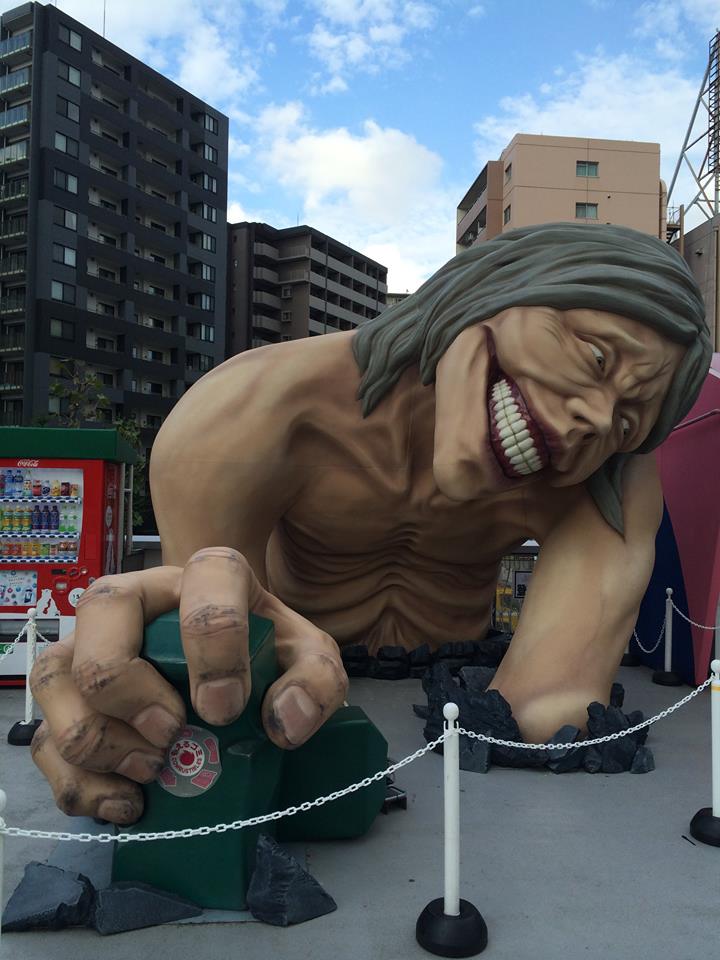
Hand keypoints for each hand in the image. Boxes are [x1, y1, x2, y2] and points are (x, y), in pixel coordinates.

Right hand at [30, 548, 348, 824]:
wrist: (235, 677)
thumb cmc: (264, 658)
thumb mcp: (308, 662)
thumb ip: (316, 681)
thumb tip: (284, 720)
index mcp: (206, 576)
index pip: (204, 582)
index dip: (213, 646)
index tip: (226, 707)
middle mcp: (137, 598)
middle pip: (100, 613)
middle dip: (129, 686)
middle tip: (170, 734)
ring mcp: (91, 646)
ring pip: (54, 677)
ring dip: (96, 738)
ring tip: (149, 772)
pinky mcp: (70, 701)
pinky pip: (43, 740)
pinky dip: (78, 783)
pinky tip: (127, 802)